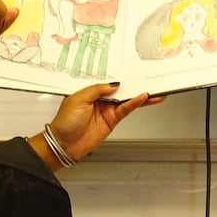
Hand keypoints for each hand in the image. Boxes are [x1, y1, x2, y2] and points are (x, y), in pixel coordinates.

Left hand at [47, 83, 162, 160]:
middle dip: (133, 85)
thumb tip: (113, 85)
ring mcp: (106, 110)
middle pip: (120, 90)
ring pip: (126, 100)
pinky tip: (143, 98)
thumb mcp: (78, 99)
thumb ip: (97, 90)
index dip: (120, 78)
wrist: (64, 144)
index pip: (108, 82)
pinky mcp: (111, 121)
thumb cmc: (64, 122)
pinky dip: (135, 104)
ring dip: (139, 95)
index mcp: (89, 92)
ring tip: (152, 90)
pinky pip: (125, 110)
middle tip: (147, 79)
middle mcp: (99, 100)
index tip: (131, 72)